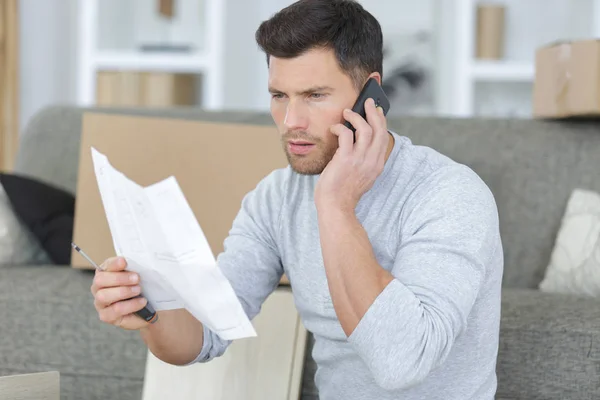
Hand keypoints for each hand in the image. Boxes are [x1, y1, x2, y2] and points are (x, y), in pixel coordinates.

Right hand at [91, 257, 149, 329]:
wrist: (147, 309)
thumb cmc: (140, 289)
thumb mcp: (137, 277)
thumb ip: (134, 269)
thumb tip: (137, 262)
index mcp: (105, 273)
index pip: (105, 266)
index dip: (114, 264)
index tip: (124, 262)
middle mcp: (98, 287)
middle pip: (100, 280)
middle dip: (119, 278)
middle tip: (136, 278)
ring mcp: (100, 303)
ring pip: (104, 296)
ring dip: (124, 291)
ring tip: (138, 290)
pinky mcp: (106, 316)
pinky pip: (115, 310)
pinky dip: (131, 305)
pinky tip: (141, 302)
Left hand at [315, 97, 388, 212]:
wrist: (336, 207)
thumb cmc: (343, 192)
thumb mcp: (360, 175)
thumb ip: (362, 160)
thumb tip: (355, 140)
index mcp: (377, 165)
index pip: (384, 137)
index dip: (381, 121)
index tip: (377, 111)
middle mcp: (372, 161)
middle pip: (379, 129)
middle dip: (373, 112)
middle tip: (367, 102)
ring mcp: (360, 160)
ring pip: (365, 128)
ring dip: (355, 116)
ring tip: (347, 112)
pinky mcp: (345, 159)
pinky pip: (346, 134)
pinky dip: (340, 127)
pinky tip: (334, 128)